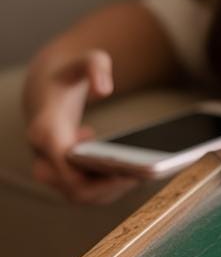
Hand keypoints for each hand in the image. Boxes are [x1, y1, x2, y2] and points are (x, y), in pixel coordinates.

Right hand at [23, 49, 137, 202]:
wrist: (45, 92)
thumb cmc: (68, 77)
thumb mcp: (84, 60)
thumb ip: (96, 65)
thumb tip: (105, 90)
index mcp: (45, 132)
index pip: (67, 170)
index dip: (97, 179)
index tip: (127, 173)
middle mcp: (42, 157)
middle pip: (76, 192)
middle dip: (110, 189)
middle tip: (142, 175)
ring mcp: (50, 170)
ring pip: (83, 197)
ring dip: (113, 191)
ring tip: (142, 175)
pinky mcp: (62, 175)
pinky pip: (86, 192)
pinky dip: (109, 188)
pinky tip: (132, 173)